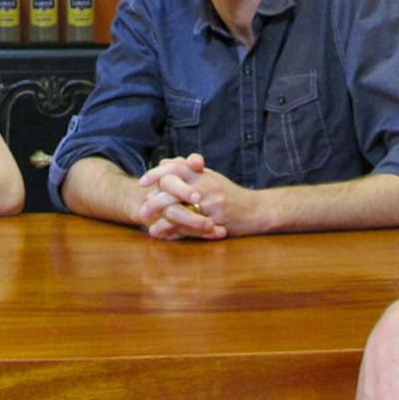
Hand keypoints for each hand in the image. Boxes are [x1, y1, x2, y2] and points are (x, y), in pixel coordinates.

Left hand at [134, 154, 257, 239]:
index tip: (142, 181)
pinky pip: (191, 229)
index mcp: (203, 175)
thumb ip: (187, 170)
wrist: (256, 210)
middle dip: (155, 200)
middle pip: (174, 190)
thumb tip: (163, 162)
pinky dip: (175, 233)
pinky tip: (164, 237)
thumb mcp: (210, 177)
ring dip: (162, 220)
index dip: (157, 173)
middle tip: (142, 210)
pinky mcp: (216, 222)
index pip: (176, 168)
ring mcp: (212, 205)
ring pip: (180, 212)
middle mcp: (206, 187)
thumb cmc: (230, 194)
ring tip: (149, 226)